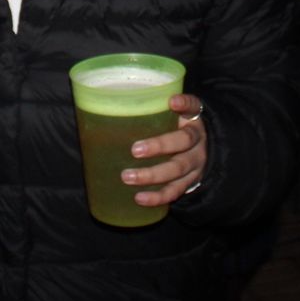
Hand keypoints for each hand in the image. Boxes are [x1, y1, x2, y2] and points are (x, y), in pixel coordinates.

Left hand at [121, 92, 207, 206]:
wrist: (200, 154)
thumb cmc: (173, 130)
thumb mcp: (169, 117)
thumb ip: (148, 112)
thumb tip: (99, 110)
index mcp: (192, 119)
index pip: (193, 106)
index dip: (185, 104)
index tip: (172, 102)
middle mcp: (197, 140)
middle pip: (184, 141)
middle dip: (159, 146)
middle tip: (135, 150)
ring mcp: (195, 163)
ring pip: (178, 169)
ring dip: (152, 175)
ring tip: (127, 177)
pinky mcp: (190, 182)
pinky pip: (175, 191)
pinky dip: (157, 196)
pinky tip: (139, 198)